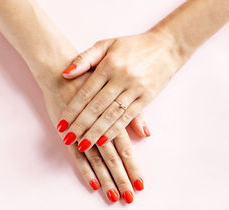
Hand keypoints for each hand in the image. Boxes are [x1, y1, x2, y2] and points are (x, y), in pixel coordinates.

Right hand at [43, 72, 144, 203]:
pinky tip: (93, 185)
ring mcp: (82, 131)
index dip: (133, 168)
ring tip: (113, 196)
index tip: (141, 185)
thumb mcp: (118, 92)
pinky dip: (85, 170)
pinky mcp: (67, 133)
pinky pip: (76, 155)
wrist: (61, 69)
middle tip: (129, 198)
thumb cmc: (93, 79)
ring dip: (106, 179)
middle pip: (113, 158)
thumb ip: (133, 113)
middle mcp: (99, 126)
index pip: (126, 149)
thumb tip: (147, 134)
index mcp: (114, 117)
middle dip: (122, 179)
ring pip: (97, 159)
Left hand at [57, 30, 183, 151]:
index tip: (61, 124)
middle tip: (67, 139)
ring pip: (111, 115)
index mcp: (109, 65)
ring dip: (96, 132)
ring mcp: (135, 89)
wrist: (167, 46)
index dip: (72, 110)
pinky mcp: (146, 98)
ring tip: (82, 145)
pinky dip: (115, 130)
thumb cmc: (133, 46)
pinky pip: (128, 117)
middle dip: (80, 125)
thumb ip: (85, 58)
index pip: (86, 92)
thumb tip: (65, 74)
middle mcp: (121, 78)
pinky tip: (104, 141)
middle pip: (97, 107)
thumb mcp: (107, 44)